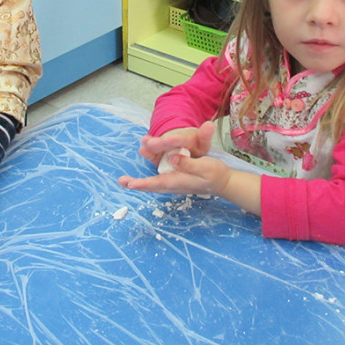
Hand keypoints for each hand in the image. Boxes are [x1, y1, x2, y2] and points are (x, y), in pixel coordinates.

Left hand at [118, 120, 261, 214]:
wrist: (223, 181)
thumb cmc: (214, 174)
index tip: (131, 184)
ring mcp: (174, 183)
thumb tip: (173, 158)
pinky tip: (140, 179)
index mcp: (180, 181)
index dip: (144, 183)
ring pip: (154, 184)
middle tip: (122, 182)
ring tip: (125, 181)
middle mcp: (174, 184)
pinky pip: (159, 180)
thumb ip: (188, 164)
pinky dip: (148, 180)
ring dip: (140, 183)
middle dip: (137, 184)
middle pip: (152, 186)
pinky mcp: (176, 179)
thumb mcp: (205, 166)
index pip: (159, 183)